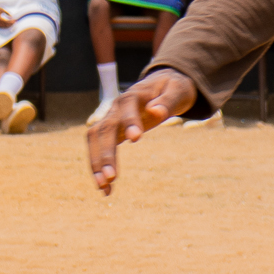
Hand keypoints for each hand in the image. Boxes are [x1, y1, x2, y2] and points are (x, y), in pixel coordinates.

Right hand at [0, 0, 15, 27]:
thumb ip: (6, 13)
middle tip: (15, 22)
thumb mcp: (1, 9)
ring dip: (8, 26)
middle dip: (10, 24)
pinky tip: (8, 25)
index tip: (15, 20)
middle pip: (5, 25)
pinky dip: (5, 26)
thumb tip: (11, 16)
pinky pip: (0, 27)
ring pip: (3, 27)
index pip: (6, 21)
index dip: (11, 22)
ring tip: (12, 24)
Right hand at [86, 70, 196, 193]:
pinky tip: (106, 189)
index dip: (130, 121)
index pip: (127, 106)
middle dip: (106, 154)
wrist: (162, 83)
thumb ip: (167, 102)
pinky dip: (100, 167)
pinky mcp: (112, 131)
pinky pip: (100, 148)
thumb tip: (157, 112)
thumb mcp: (177, 91)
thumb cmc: (172, 87)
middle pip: (104, 129)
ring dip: (96, 163)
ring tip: (103, 187)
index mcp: (134, 95)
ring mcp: (111, 119)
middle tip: (111, 178)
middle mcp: (116, 107)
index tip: (136, 139)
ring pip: (95, 140)